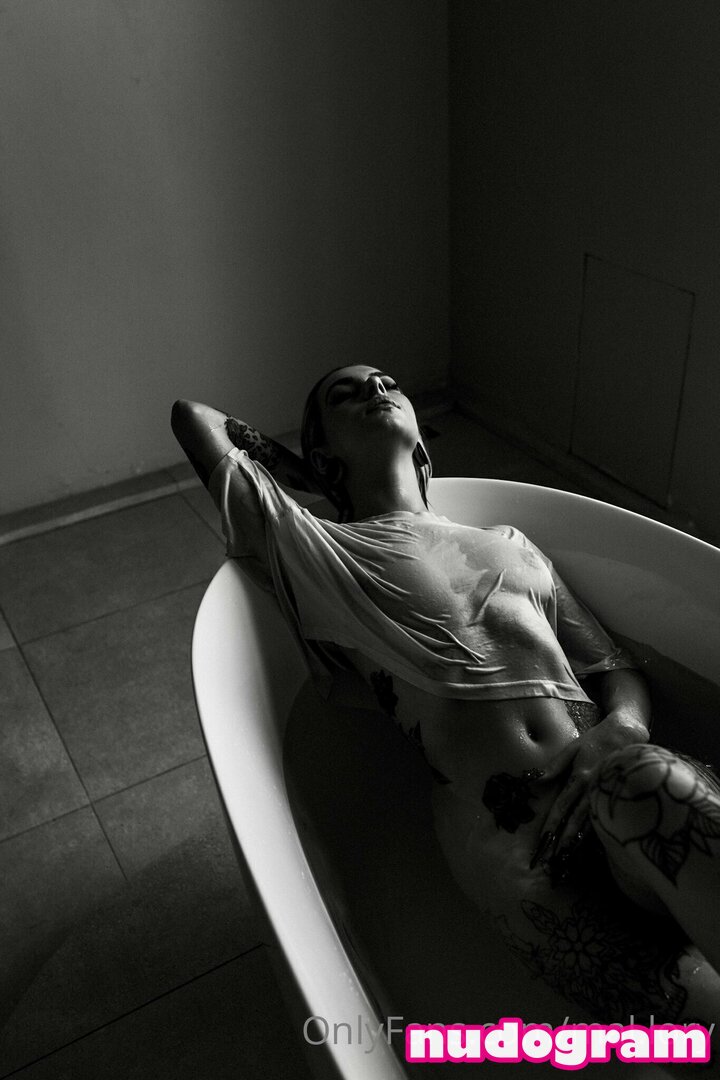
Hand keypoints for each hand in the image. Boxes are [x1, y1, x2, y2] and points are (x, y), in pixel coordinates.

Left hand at [529, 711, 648, 873]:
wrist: (630, 733)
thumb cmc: (598, 739)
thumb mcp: (573, 747)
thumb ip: (555, 765)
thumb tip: (536, 780)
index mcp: (581, 777)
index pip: (562, 806)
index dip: (552, 824)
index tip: (542, 841)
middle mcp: (594, 790)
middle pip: (576, 821)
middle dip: (563, 841)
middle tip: (552, 859)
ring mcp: (607, 795)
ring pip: (591, 824)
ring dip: (579, 841)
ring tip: (567, 858)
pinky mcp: (618, 797)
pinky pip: (605, 819)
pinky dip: (596, 834)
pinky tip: (588, 846)